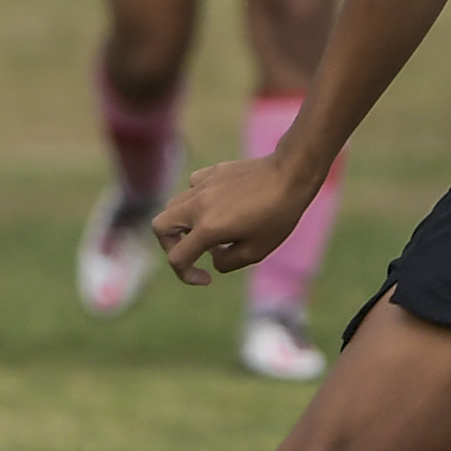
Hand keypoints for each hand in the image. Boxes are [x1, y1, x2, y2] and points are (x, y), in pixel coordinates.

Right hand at [152, 151, 314, 287]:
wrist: (290, 175)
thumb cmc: (279, 215)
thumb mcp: (257, 251)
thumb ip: (227, 262)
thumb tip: (212, 257)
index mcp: (208, 227)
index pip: (177, 258)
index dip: (186, 275)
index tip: (206, 278)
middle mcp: (198, 205)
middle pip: (159, 227)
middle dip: (169, 246)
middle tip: (192, 253)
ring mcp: (202, 185)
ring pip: (172, 206)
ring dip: (182, 224)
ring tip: (208, 231)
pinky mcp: (211, 172)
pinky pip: (191, 189)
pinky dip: (196, 202)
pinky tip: (218, 206)